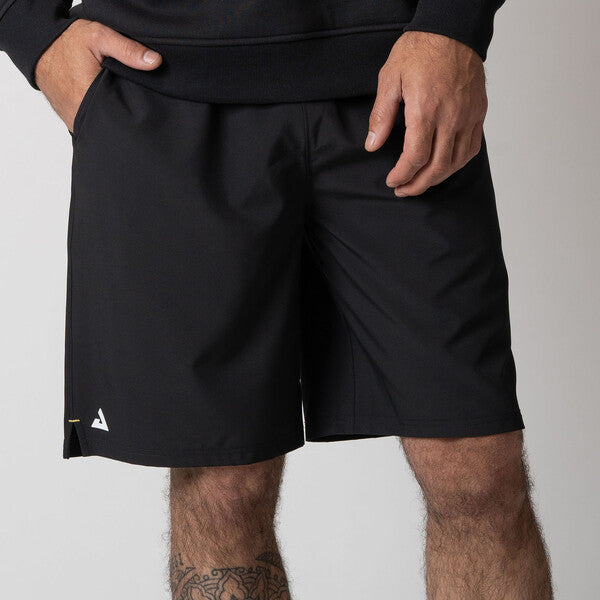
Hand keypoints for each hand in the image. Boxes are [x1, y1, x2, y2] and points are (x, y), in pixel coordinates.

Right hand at [35, 19, 161, 131]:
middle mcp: (80, 113)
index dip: (135, 113)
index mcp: (88, 97)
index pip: (120, 116)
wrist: (39, 46)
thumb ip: (127, 49)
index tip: (143, 106)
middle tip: (135, 107)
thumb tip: (154, 62)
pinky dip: (101, 120)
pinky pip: (92, 126)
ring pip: (102, 128)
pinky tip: (109, 111)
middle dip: (125, 117)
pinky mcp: (72, 121)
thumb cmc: (66, 42)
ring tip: (122, 109)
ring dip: (112, 120)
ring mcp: (74, 120)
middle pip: (112, 125)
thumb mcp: (98, 37)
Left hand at [366, 31, 487, 196]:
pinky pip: (471, 148)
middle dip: (418, 185)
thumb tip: (372, 146)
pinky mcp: (478, 112)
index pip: (415, 157)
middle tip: (403, 190)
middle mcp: (450, 117)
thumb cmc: (420, 50)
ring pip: (456, 162)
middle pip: (437, 167)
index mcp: (426, 110)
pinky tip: (443, 167)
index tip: (392, 181)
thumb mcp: (390, 79)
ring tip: (420, 182)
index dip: (402, 175)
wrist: (452, 28)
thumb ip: (381, 116)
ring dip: (437, 178)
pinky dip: (457, 164)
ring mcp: (468, 116)